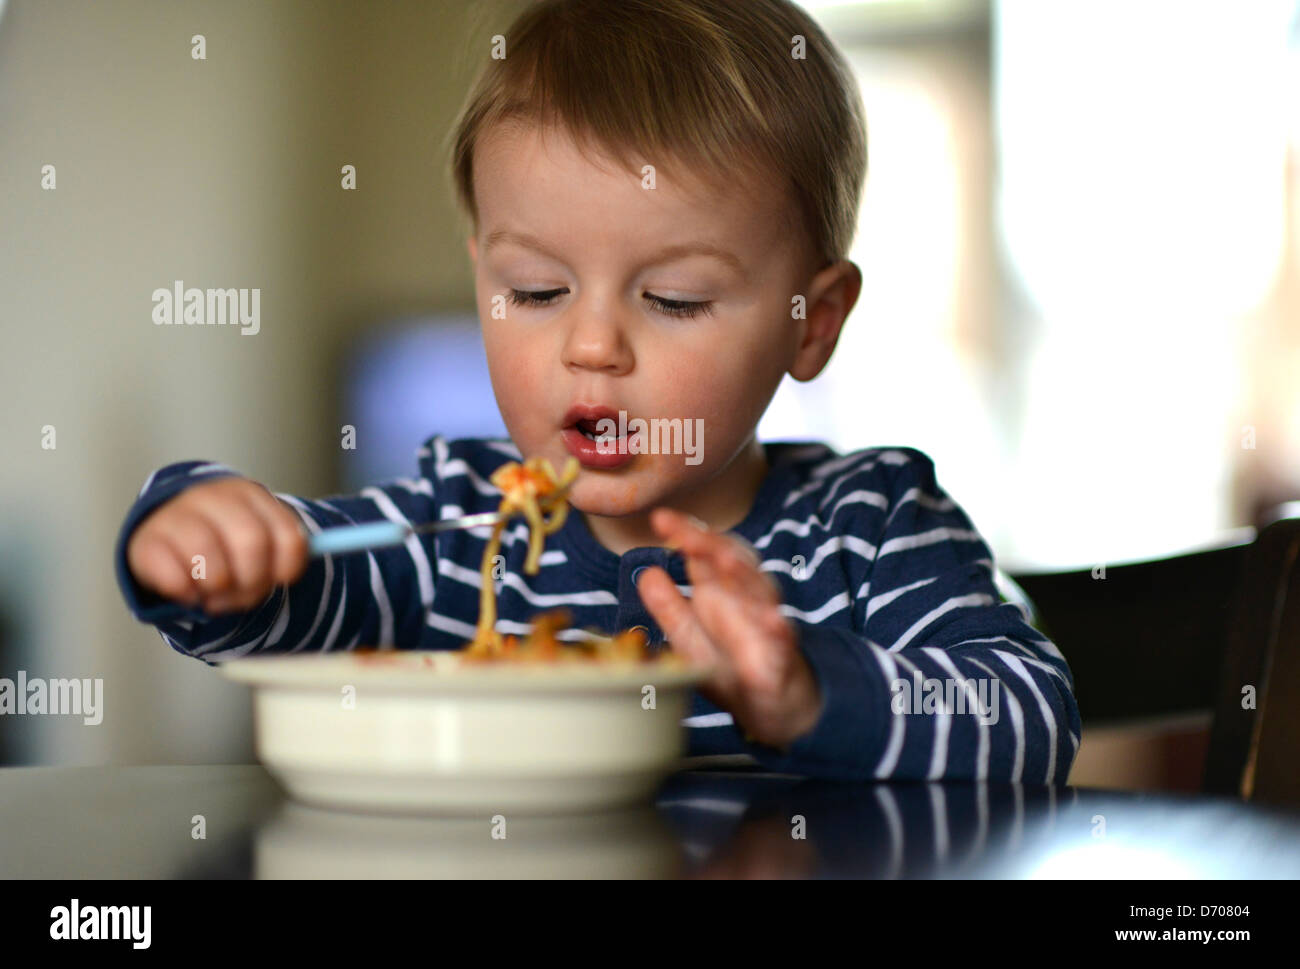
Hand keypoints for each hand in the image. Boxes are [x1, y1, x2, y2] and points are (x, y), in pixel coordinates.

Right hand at [126, 478, 308, 614]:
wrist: (164, 530)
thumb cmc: (224, 540)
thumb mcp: (261, 535)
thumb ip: (294, 546)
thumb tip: (362, 540)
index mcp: (250, 495)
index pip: (288, 537)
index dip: (288, 570)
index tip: (279, 579)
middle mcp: (213, 497)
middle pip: (251, 545)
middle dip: (253, 583)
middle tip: (245, 593)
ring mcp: (176, 516)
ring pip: (212, 566)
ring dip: (219, 592)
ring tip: (215, 592)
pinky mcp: (145, 543)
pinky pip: (176, 580)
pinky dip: (188, 595)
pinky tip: (188, 590)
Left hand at [636, 507, 822, 749]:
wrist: (769, 706)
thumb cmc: (730, 665)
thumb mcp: (690, 638)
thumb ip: (669, 608)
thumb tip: (647, 572)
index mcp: (721, 590)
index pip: (706, 552)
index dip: (686, 533)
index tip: (660, 518)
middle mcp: (746, 598)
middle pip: (733, 561)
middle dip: (711, 545)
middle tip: (686, 535)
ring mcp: (767, 624)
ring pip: (761, 591)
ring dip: (744, 575)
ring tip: (724, 560)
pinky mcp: (783, 655)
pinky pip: (784, 638)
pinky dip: (780, 628)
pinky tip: (773, 620)